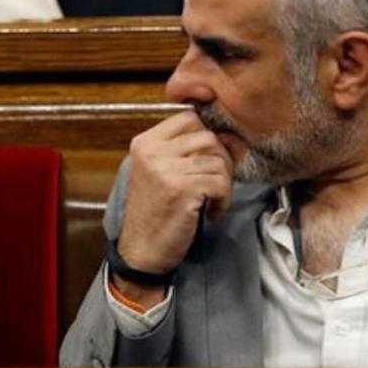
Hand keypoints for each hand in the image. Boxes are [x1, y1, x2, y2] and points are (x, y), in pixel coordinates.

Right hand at [117, 109, 233, 276]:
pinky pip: (220, 183)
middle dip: (222, 159)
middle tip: (217, 181)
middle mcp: (152, 152)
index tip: (212, 156)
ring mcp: (166, 169)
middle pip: (207, 136)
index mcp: (145, 143)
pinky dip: (224, 200)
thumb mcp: (156, 171)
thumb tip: (221, 134)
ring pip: (218, 160)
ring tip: (214, 200)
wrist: (142, 250)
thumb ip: (177, 149)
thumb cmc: (154, 212)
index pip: (188, 117)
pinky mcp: (181, 190)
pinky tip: (212, 212)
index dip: (208, 134)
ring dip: (224, 183)